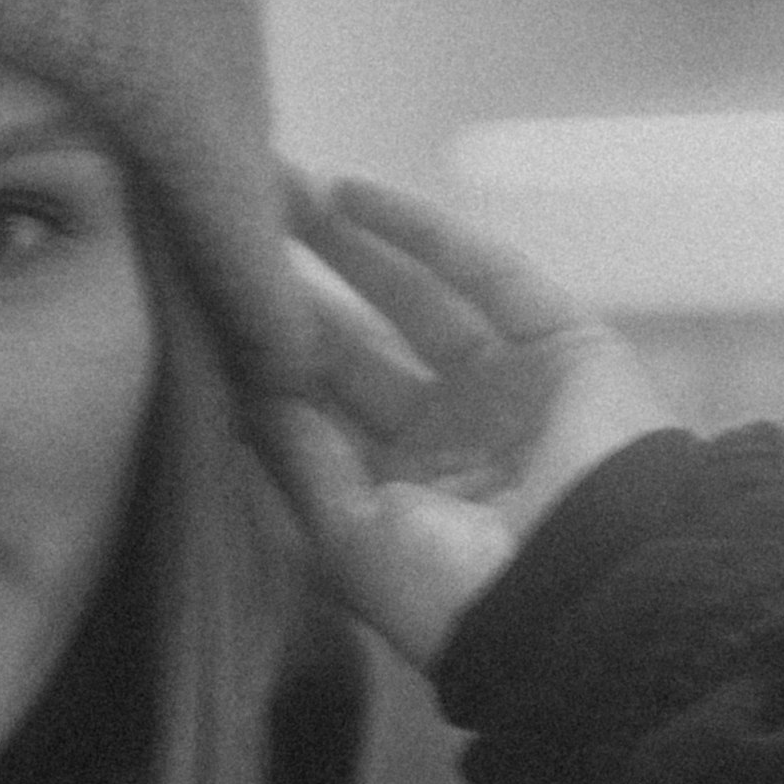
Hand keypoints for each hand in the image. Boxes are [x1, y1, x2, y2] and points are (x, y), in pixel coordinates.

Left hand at [249, 171, 671, 672]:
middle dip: (295, 289)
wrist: (587, 594)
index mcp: (402, 495)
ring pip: (414, 298)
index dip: (262, 353)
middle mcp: (454, 439)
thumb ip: (299, 459)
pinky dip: (422, 231)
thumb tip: (244, 391)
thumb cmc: (457, 594)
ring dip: (346, 244)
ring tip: (275, 189)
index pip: (319, 409)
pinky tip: (350, 194)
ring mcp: (511, 389)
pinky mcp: (564, 342)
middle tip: (224, 225)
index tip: (197, 299)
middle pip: (357, 347)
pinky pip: (485, 271)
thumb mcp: (350, 535)